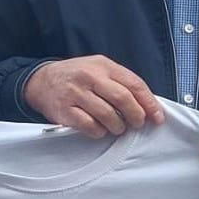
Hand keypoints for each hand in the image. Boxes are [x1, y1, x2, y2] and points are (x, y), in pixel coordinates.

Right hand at [21, 56, 163, 137]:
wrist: (41, 81)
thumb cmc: (77, 77)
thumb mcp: (98, 69)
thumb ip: (121, 82)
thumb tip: (147, 105)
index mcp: (103, 66)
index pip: (133, 84)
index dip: (149, 103)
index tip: (157, 117)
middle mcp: (89, 77)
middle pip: (122, 99)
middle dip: (135, 116)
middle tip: (137, 124)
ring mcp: (76, 93)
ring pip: (107, 115)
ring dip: (117, 126)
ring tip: (117, 128)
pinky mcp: (65, 110)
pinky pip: (89, 126)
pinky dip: (99, 132)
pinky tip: (100, 130)